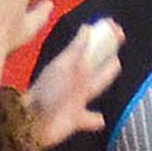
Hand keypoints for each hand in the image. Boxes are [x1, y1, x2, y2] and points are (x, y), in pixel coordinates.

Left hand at [26, 19, 122, 147]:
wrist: (34, 122)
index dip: (102, 37)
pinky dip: (96, 121)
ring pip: (96, 86)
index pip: (89, 46)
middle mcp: (75, 81)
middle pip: (95, 64)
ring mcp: (76, 100)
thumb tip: (87, 29)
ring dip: (105, 76)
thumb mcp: (62, 67)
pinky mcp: (76, 119)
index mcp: (71, 66)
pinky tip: (102, 121)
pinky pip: (89, 119)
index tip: (116, 28)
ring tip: (115, 66)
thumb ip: (76, 50)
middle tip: (117, 43)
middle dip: (105, 54)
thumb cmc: (46, 92)